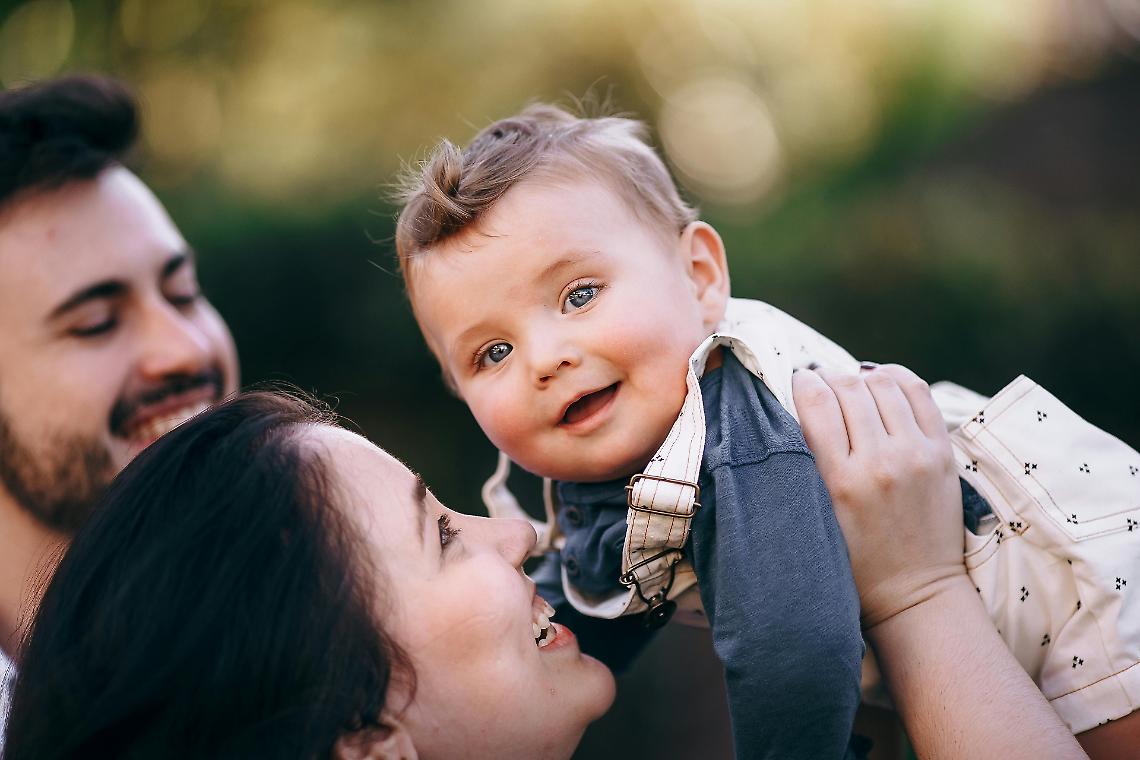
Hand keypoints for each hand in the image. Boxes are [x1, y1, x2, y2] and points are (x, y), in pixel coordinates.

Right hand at [793, 364, 965, 628]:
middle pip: (847, 387)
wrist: (915, 591)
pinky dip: (894, 377)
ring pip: (881, 384)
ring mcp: (915, 455)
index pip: (815, 403)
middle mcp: (879, 463)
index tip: (796, 383)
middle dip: (828, 377)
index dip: (801, 382)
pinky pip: (917, 392)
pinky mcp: (941, 453)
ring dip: (859, 376)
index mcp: (840, 481)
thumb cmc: (855, 561)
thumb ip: (805, 466)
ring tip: (849, 386)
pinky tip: (880, 382)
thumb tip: (794, 407)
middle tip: (820, 384)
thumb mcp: (815, 517)